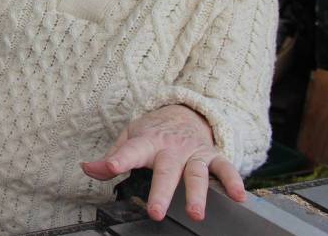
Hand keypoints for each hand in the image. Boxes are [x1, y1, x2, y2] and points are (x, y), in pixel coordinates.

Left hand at [81, 105, 246, 221]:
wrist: (186, 112)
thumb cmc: (154, 131)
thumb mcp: (129, 137)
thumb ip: (111, 156)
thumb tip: (88, 169)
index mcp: (147, 142)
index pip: (130, 150)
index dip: (119, 158)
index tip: (110, 167)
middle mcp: (171, 148)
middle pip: (166, 171)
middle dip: (161, 192)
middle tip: (155, 212)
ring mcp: (193, 153)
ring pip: (196, 174)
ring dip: (197, 194)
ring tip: (196, 213)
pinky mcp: (213, 156)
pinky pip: (225, 168)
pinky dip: (233, 181)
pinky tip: (239, 196)